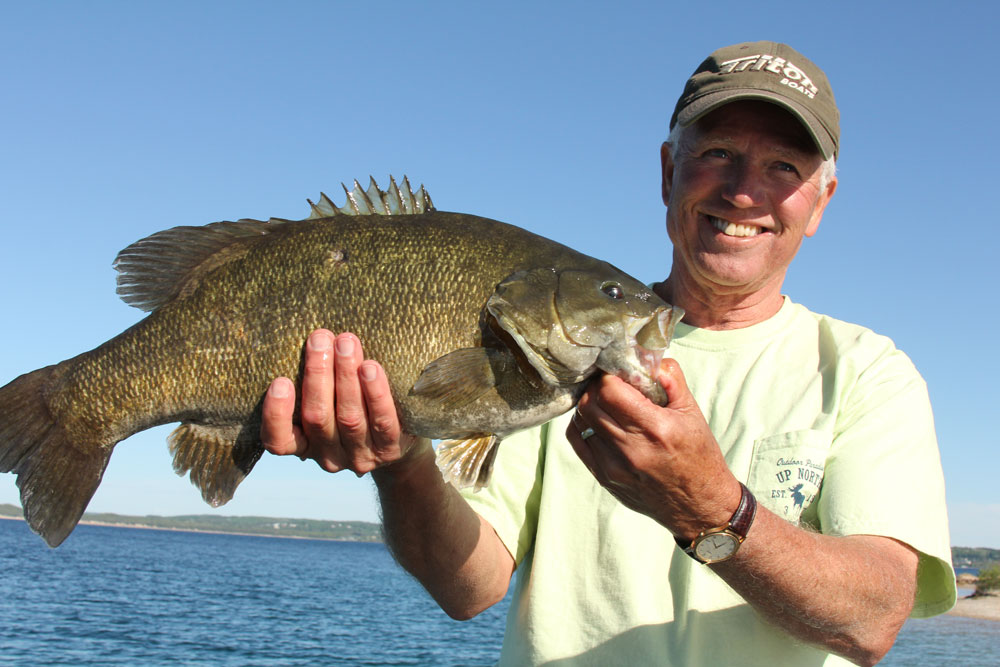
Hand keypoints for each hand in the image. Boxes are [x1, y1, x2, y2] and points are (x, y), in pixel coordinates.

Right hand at [261, 329, 420, 473]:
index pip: (279, 441)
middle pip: (318, 417)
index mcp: (305, 445)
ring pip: (349, 417)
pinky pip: (383, 421)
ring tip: (346, 344)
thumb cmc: (352, 408)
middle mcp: (328, 455)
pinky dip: (375, 394)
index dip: (277, 414)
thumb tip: (312, 337)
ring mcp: (359, 455)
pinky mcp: (389, 449)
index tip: (280, 381)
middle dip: (318, 374)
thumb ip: (316, 382)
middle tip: (320, 339)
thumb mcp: (328, 403)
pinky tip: (371, 368)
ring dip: (346, 376)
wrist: (398, 441)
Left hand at [567, 358, 740, 538]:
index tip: (618, 373)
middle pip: (590, 403)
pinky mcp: (604, 479)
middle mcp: (631, 449)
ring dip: (589, 406)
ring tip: (606, 403)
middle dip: (597, 388)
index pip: (609, 391)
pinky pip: (578, 441)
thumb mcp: (693, 414)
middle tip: (610, 385)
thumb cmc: (699, 457)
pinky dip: (583, 425)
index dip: (609, 376)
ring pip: (580, 421)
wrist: (699, 507)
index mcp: (656, 429)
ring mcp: (613, 467)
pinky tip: (599, 421)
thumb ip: (671, 380)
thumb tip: (647, 357)